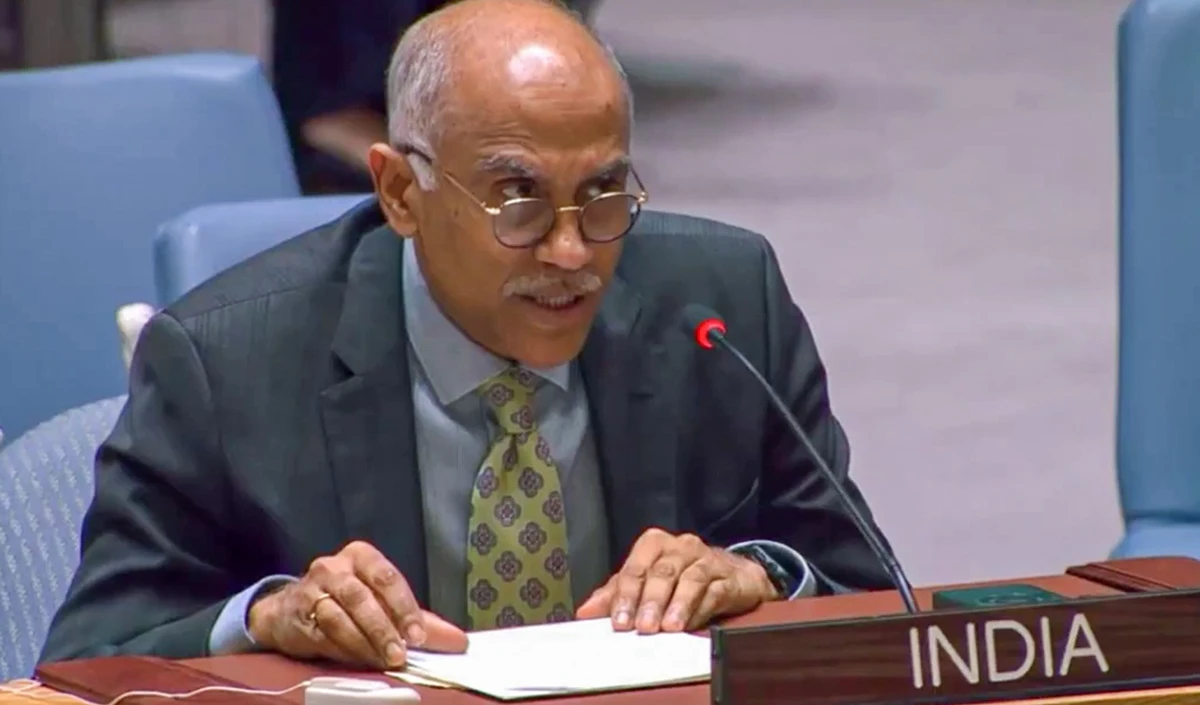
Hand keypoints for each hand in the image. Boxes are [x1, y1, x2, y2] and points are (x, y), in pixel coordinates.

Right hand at [248, 541, 467, 668]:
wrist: (288, 612)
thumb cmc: (347, 602)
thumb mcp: (384, 603)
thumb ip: (420, 620)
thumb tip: (459, 641)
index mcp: (362, 556)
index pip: (387, 577)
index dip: (405, 607)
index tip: (419, 636)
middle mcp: (334, 566)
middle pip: (362, 597)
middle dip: (383, 628)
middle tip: (400, 654)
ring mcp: (311, 589)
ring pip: (339, 616)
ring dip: (363, 642)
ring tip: (383, 661)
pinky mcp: (297, 614)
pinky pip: (321, 633)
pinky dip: (343, 649)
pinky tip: (358, 660)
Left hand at [575, 529, 777, 633]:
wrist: (732, 575)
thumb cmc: (681, 577)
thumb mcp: (645, 583)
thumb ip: (616, 594)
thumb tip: (585, 612)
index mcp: (654, 544)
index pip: (635, 569)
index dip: (626, 596)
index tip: (619, 622)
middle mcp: (680, 547)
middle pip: (662, 573)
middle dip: (651, 601)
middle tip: (643, 627)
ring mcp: (706, 560)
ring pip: (690, 579)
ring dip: (678, 604)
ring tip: (669, 627)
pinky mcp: (728, 578)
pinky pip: (714, 591)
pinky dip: (702, 609)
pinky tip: (692, 624)